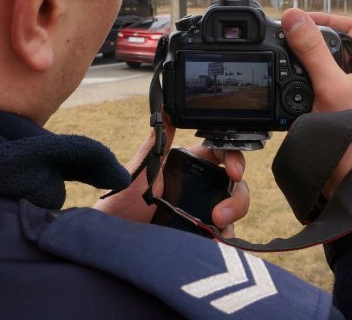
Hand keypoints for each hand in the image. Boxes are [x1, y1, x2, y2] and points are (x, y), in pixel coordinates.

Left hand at [94, 117, 249, 236]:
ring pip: (233, 208)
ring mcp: (201, 211)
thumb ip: (157, 142)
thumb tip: (164, 108)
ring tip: (217, 228)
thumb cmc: (120, 203)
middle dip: (237, 197)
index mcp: (186, 165)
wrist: (113, 242)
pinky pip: (224, 234)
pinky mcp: (200, 234)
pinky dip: (226, 237)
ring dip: (233, 217)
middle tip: (220, 214)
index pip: (220, 153)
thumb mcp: (140, 170)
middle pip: (234, 184)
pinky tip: (217, 241)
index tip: (233, 172)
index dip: (233, 158)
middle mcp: (197, 186)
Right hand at [280, 8, 351, 189]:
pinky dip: (309, 84)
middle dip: (315, 42)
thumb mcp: (329, 84)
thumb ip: (310, 49)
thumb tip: (294, 16)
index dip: (328, 19)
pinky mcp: (346, 111)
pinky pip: (325, 88)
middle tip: (292, 41)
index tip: (302, 20)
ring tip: (290, 63)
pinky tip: (294, 89)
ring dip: (311, 64)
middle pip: (340, 47)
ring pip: (332, 68)